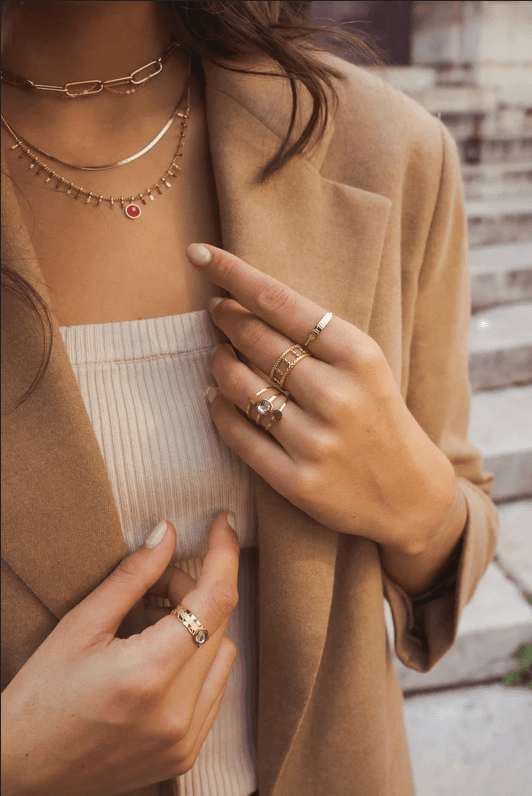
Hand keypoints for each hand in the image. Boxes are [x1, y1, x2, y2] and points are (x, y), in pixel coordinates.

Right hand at [1, 513, 239, 795]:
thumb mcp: (80, 625)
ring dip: (201, 625)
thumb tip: (168, 534)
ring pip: (224, 654)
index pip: (215, 598)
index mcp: (150, 673)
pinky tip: (165, 654)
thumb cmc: (41, 695)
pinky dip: (200, 660)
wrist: (21, 770)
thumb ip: (132, 576)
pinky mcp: (185, 754)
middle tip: (159, 581)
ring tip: (157, 619)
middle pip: (220, 621)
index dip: (225, 554)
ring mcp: (185, 738)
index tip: (225, 523)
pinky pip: (215, 690)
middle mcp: (177, 711)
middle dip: (196, 589)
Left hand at [187, 243, 456, 553]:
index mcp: (358, 354)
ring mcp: (314, 440)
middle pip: (254, 339)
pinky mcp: (296, 480)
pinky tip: (217, 397)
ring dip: (219, 363)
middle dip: (225, 317)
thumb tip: (245, 302)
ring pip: (237, 384)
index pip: (279, 300)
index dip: (232, 273)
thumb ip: (316, 335)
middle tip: (217, 310)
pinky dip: (217, 408)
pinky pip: (236, 432)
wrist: (409, 493)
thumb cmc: (380, 417)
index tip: (199, 254)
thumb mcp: (366, 364)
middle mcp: (336, 394)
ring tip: (220, 355)